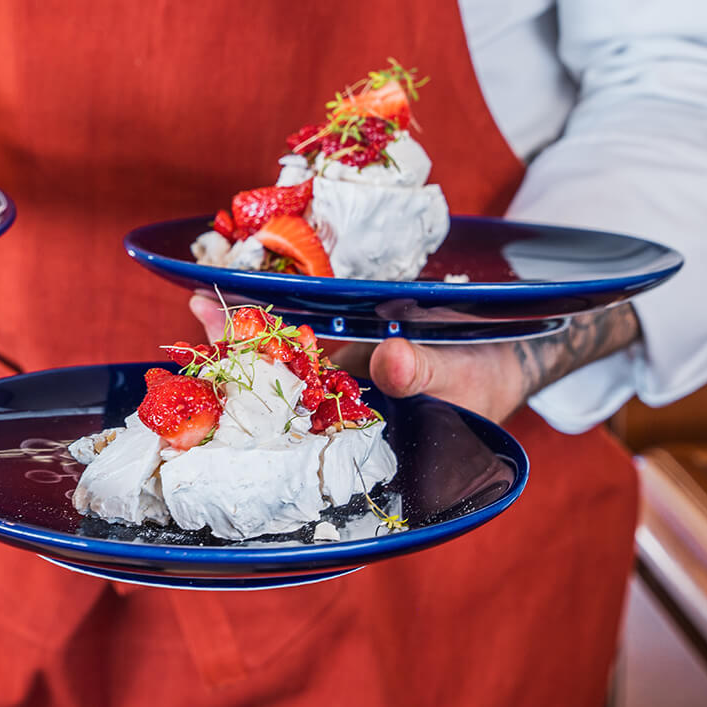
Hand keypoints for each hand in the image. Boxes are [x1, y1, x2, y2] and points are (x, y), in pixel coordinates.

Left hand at [187, 293, 639, 424]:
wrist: (509, 344)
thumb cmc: (490, 377)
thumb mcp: (469, 380)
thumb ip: (430, 375)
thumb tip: (391, 362)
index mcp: (359, 432)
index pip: (296, 427)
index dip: (256, 406)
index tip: (220, 375)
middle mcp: (337, 404)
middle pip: (274, 386)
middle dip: (234, 356)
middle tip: (198, 316)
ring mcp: (337, 367)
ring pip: (281, 348)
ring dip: (245, 323)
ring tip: (201, 297)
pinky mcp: (342, 333)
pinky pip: (303, 318)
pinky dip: (277, 298)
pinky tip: (242, 275)